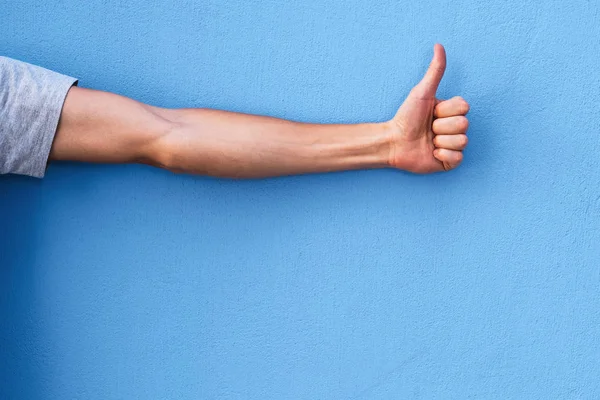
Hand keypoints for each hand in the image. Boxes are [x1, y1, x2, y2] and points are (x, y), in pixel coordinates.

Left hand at [388, 44, 469, 172]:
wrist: (393, 142)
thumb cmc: (405, 117)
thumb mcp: (422, 92)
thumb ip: (435, 71)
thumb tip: (438, 45)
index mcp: (451, 111)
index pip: (464, 107)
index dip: (446, 111)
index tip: (431, 113)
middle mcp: (454, 128)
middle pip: (464, 124)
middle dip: (441, 126)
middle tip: (428, 128)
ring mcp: (453, 145)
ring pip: (462, 141)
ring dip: (441, 141)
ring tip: (428, 141)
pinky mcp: (449, 162)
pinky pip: (458, 158)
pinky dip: (443, 156)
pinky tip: (431, 153)